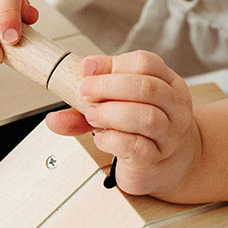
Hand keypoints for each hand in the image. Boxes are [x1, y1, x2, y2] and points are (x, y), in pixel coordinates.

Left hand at [45, 51, 201, 197]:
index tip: (86, 70)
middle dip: (108, 87)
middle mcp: (174, 106)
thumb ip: (90, 103)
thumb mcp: (119, 105)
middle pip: (146, 87)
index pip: (145, 63)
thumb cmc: (143, 129)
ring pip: (146, 117)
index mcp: (167, 82)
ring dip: (111, 113)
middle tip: (84, 92)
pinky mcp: (157, 157)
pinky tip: (102, 137)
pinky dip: (113, 139)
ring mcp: (169, 133)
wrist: (170, 164)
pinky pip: (136, 146)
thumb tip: (53, 118)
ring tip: (92, 115)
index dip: (112, 64)